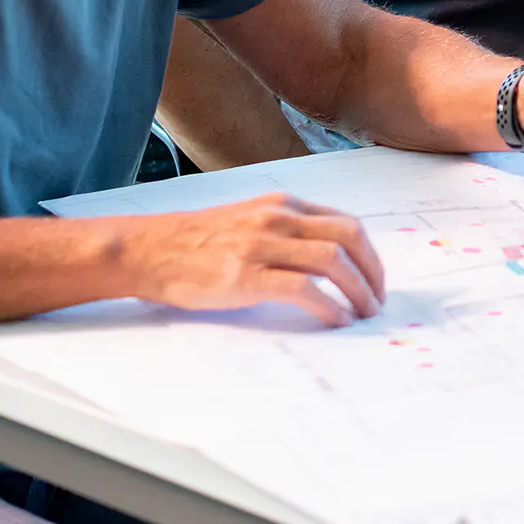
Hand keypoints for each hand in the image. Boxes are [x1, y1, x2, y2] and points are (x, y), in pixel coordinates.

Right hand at [119, 195, 385, 327]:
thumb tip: (325, 259)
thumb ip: (284, 230)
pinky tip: (335, 319)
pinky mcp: (245, 275)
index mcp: (282, 204)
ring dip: (357, 290)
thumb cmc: (194, 242)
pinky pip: (303, 289)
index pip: (344, 222)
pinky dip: (328, 305)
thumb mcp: (247, 219)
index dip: (369, 253)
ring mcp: (261, 245)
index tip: (374, 278)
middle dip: (373, 270)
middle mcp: (277, 218)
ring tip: (363, 313)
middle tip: (377, 299)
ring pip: (332, 260)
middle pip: (349, 236)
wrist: (147, 249)